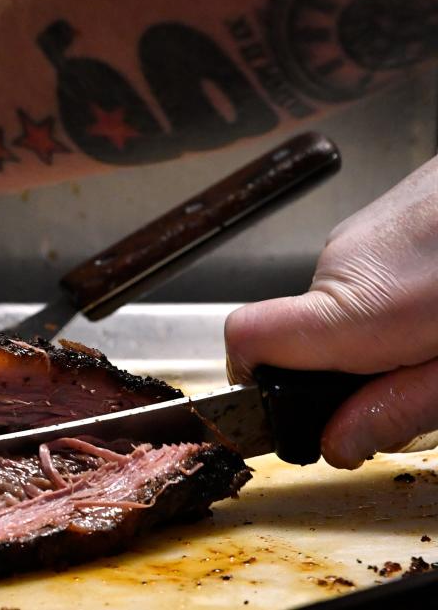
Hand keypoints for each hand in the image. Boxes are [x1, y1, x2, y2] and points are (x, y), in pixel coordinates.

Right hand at [225, 154, 437, 468]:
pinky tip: (428, 300)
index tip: (283, 409)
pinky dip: (382, 299)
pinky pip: (355, 276)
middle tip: (401, 379)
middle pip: (292, 332)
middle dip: (336, 368)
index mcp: (359, 309)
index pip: (246, 338)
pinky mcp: (373, 221)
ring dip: (366, 331)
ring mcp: (355, 233)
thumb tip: (337, 443)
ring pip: (329, 304)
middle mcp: (340, 263)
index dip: (249, 380)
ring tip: (427, 335)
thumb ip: (398, 408)